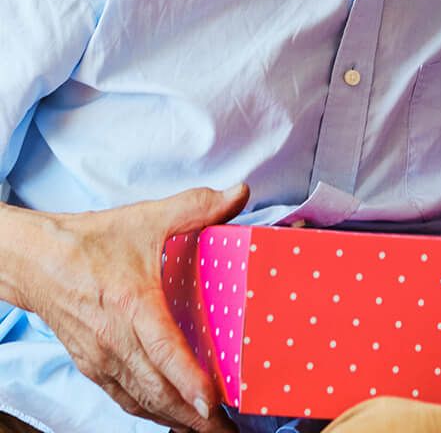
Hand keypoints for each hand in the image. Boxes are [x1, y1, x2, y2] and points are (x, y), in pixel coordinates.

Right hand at [19, 185, 248, 431]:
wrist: (39, 262)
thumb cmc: (94, 241)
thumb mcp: (149, 217)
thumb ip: (198, 206)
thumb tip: (240, 193)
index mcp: (133, 306)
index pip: (164, 352)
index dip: (189, 381)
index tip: (214, 404)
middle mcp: (116, 341)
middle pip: (157, 390)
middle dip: (193, 417)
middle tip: (227, 430)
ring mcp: (102, 359)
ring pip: (141, 400)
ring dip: (175, 419)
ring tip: (208, 430)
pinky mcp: (94, 365)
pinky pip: (125, 396)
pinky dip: (151, 411)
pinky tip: (173, 416)